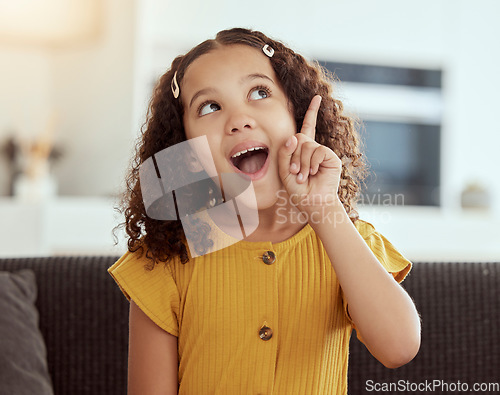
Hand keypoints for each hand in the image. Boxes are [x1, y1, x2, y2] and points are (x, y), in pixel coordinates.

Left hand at [278, 95, 341, 212]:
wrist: (312, 202)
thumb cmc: (297, 190)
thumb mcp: (284, 171)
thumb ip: (284, 153)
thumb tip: (293, 137)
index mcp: (303, 150)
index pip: (307, 127)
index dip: (312, 112)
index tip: (317, 97)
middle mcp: (314, 149)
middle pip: (299, 138)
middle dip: (293, 155)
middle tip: (294, 172)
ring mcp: (323, 152)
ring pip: (306, 145)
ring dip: (301, 162)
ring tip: (303, 176)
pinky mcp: (331, 157)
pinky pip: (317, 150)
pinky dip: (311, 162)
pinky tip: (314, 172)